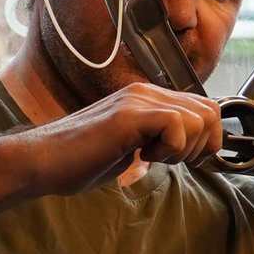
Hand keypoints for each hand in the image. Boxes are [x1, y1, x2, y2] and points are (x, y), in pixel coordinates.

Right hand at [35, 82, 226, 194]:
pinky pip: (177, 125)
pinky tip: (143, 156)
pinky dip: (170, 149)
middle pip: (210, 112)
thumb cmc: (83, 159)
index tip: (178, 159)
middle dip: (199, 146)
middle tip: (167, 160)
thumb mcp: (132, 146)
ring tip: (152, 158)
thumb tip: (193, 146)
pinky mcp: (128, 116)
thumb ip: (160, 138)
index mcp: (149, 98)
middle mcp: (146, 92)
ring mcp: (137, 101)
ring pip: (199, 118)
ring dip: (183, 148)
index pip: (206, 109)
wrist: (43, 162)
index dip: (203, 141)